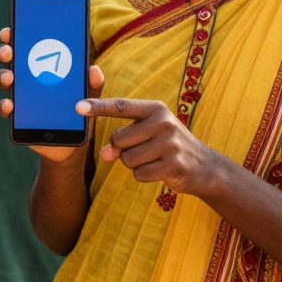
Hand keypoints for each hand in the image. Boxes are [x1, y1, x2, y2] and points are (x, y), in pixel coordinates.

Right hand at [0, 27, 103, 164]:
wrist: (71, 144)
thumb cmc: (79, 113)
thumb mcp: (90, 98)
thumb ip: (93, 85)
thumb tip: (94, 69)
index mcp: (42, 66)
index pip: (27, 45)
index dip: (16, 36)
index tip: (11, 30)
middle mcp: (26, 78)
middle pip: (10, 59)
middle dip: (5, 51)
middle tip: (8, 51)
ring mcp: (18, 95)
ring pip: (3, 80)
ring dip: (2, 76)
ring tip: (9, 77)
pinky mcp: (16, 116)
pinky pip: (5, 107)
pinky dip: (4, 105)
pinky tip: (9, 105)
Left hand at [79, 97, 225, 197]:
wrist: (204, 166)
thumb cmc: (166, 145)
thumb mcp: (147, 133)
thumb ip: (122, 138)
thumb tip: (105, 154)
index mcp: (155, 109)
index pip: (120, 106)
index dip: (98, 107)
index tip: (78, 107)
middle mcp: (163, 122)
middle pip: (118, 139)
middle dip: (123, 149)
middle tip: (144, 149)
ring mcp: (170, 143)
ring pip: (127, 159)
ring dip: (134, 164)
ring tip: (154, 159)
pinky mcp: (174, 165)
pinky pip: (139, 174)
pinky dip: (144, 175)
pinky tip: (159, 170)